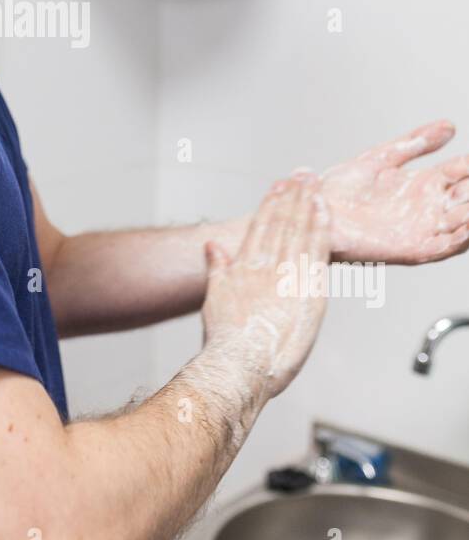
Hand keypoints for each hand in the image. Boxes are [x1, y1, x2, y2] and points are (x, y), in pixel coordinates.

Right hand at [203, 175, 330, 399]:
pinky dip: (322, 230)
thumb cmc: (225, 342)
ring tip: (315, 185)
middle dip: (293, 196)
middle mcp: (267, 266)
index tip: (279, 185)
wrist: (240, 365)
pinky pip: (318, 254)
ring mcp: (289, 277)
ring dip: (308, 205)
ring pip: (300, 232)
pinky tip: (326, 213)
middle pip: (283, 222)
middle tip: (303, 174)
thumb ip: (217, 268)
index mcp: (244, 267)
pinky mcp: (310, 292)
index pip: (260, 226)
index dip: (271, 203)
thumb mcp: (214, 298)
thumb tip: (213, 245)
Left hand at [319, 121, 468, 264]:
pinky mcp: (411, 248)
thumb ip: (415, 143)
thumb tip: (450, 126)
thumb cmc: (341, 189)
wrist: (314, 211)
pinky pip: (444, 247)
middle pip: (467, 198)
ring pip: (463, 224)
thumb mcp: (383, 158)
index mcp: (423, 185)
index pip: (461, 173)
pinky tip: (468, 226)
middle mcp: (428, 208)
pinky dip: (461, 238)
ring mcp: (422, 229)